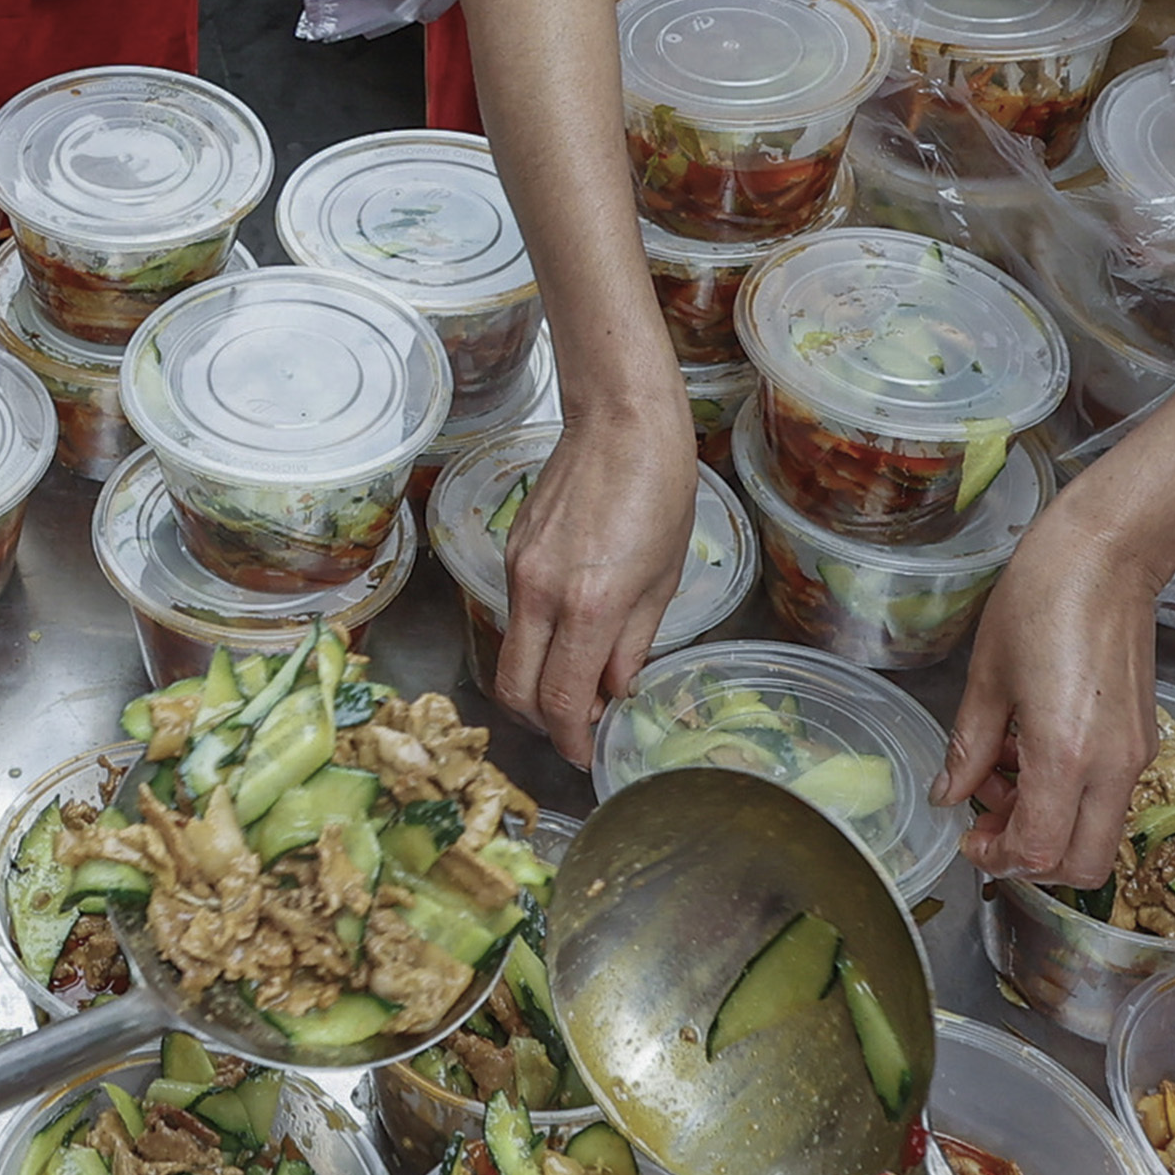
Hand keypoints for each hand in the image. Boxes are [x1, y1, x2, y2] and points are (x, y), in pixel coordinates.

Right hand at [489, 409, 701, 751]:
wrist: (620, 422)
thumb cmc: (659, 491)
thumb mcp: (662, 580)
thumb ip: (632, 645)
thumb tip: (614, 691)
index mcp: (588, 605)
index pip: (561, 702)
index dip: (572, 740)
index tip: (590, 752)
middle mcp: (541, 594)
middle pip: (515, 691)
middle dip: (542, 724)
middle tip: (579, 726)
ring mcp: (518, 572)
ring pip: (512, 656)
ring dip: (540, 682)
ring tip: (585, 677)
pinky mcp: (511, 554)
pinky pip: (516, 617)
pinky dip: (538, 643)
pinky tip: (573, 631)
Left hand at [941, 511, 1159, 889]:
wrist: (1107, 555)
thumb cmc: (1044, 599)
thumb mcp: (987, 677)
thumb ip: (967, 748)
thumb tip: (948, 794)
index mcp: (1066, 754)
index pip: (1039, 849)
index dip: (998, 859)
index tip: (969, 839)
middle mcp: (1111, 766)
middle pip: (1082, 863)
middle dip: (1031, 860)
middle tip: (988, 826)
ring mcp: (1135, 754)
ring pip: (1097, 833)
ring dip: (1050, 826)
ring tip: (1001, 780)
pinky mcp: (1143, 737)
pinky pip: (1108, 796)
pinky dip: (1070, 798)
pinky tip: (1030, 755)